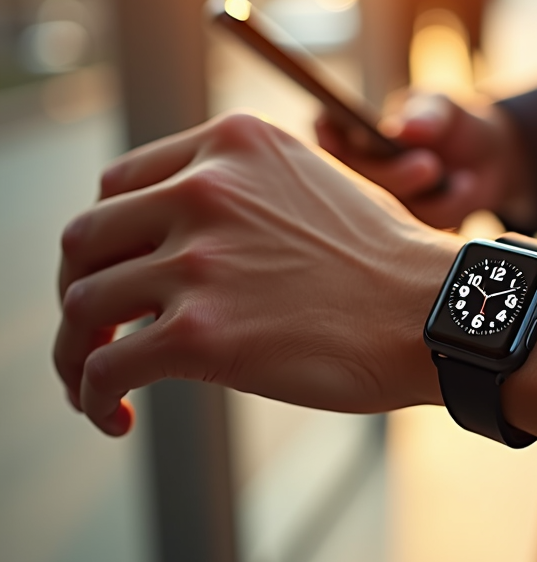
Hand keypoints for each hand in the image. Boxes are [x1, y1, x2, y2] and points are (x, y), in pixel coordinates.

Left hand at [54, 112, 459, 436]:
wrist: (435, 312)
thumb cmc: (387, 262)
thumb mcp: (314, 184)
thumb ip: (245, 189)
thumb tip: (187, 233)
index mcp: (233, 145)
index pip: (119, 185)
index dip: (108, 238)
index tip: (117, 275)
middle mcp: (206, 189)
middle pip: (87, 240)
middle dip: (81, 292)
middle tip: (95, 332)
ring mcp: (200, 260)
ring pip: (83, 305)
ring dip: (76, 352)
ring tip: (97, 385)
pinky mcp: (200, 332)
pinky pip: (106, 366)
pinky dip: (92, 396)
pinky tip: (113, 416)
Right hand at [315, 90, 536, 229]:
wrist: (487, 156)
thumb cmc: (448, 123)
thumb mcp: (440, 107)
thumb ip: (425, 114)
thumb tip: (402, 129)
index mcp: (351, 140)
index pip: (325, 143)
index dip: (328, 145)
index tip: (342, 137)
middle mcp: (358, 179)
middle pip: (355, 189)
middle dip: (394, 178)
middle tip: (429, 164)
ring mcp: (380, 212)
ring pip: (389, 217)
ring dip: (430, 198)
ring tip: (463, 177)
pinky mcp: (408, 236)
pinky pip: (423, 231)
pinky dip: (451, 207)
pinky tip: (465, 188)